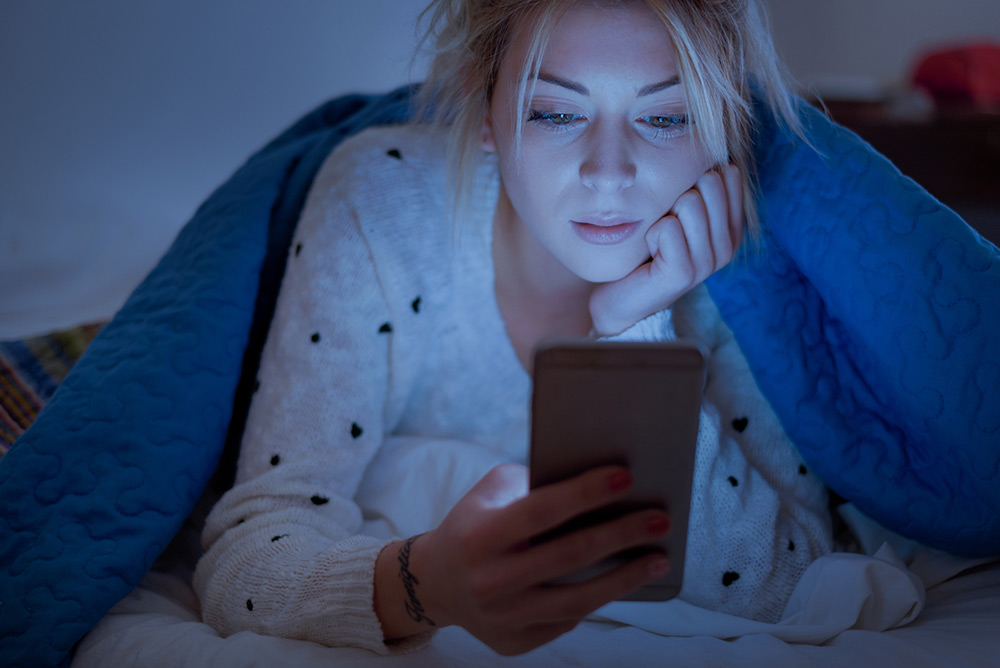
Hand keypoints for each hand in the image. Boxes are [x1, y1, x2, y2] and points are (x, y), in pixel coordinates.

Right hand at [376, 463, 670, 655]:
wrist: (435, 582)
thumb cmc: (473, 524)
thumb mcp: (491, 492)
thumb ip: (535, 483)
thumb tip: (598, 483)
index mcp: (480, 535)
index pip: (541, 511)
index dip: (586, 493)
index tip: (627, 477)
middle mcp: (489, 580)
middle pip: (569, 556)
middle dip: (621, 535)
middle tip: (659, 520)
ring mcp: (502, 617)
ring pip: (576, 600)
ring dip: (624, 579)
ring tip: (658, 558)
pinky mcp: (515, 642)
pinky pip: (567, 621)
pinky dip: (599, 599)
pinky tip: (626, 580)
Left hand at [589, 164, 743, 335]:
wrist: (619, 295)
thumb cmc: (647, 247)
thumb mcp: (675, 209)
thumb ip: (696, 181)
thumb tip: (707, 139)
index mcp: (732, 226)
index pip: (728, 173)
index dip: (693, 178)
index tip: (678, 206)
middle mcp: (728, 245)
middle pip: (709, 182)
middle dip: (676, 195)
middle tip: (665, 225)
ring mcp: (709, 262)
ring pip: (689, 202)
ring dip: (662, 216)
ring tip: (657, 241)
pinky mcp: (684, 274)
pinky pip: (667, 228)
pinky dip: (650, 234)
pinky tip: (650, 253)